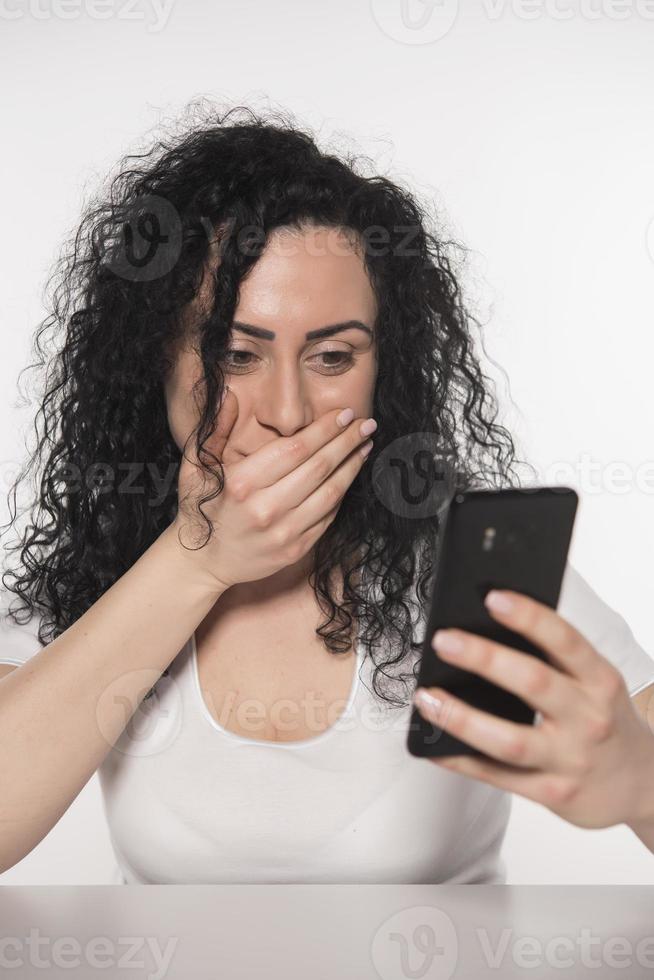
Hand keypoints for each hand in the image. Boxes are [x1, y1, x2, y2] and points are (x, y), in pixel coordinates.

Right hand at [171, 390, 374, 592]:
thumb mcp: (196, 465)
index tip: (344, 414)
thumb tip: (231, 394)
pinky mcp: (295, 550)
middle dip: (347, 442)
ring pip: (330, 493)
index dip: (324, 430)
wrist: (201, 562)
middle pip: (318, 468)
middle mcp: (265, 508)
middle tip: (366, 424)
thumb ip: (215, 428)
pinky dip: (342, 494)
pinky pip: (328, 517)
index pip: (295, 449)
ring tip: (365, 446)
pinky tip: (350, 475)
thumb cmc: (199, 507)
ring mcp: (283, 533)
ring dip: (352, 467)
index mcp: (242, 483)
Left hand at [412, 589, 653, 829]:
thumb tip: (489, 630)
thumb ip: (557, 661)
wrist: (645, 787)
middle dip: (483, 658)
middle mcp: (588, 718)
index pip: (564, 640)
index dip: (529, 617)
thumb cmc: (607, 723)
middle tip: (444, 641)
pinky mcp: (554, 794)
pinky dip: (462, 760)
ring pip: (510, 740)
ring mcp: (571, 759)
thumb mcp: (598, 684)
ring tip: (428, 698)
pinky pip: (499, 777)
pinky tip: (434, 745)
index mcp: (600, 681)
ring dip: (462, 717)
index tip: (492, 597)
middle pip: (533, 683)